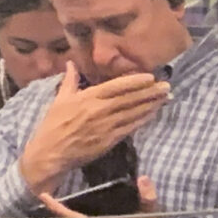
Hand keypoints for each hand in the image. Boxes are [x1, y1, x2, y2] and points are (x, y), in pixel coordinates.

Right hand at [16, 64, 169, 195]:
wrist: (50, 154)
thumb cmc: (53, 125)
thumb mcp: (59, 100)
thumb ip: (69, 81)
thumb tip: (71, 63)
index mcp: (88, 98)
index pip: (116, 87)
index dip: (134, 81)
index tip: (150, 77)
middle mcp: (99, 110)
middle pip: (129, 99)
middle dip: (149, 92)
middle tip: (167, 86)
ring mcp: (106, 127)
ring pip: (133, 113)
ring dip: (150, 105)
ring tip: (165, 98)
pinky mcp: (109, 141)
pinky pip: (130, 128)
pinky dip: (142, 120)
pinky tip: (153, 114)